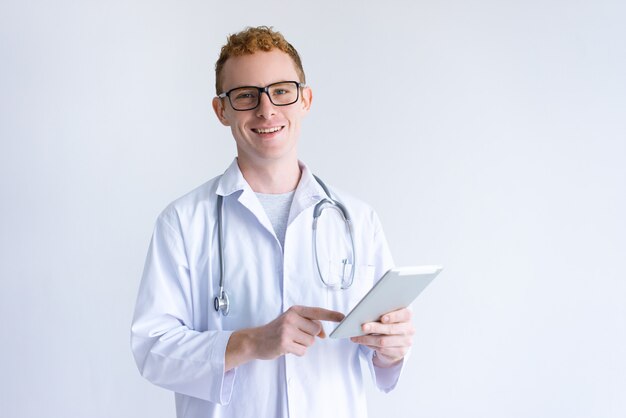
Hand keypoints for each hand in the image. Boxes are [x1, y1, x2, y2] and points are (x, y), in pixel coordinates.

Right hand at [226, 306, 343, 369]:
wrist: (255, 340)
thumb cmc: (276, 331)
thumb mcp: (292, 322)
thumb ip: (308, 324)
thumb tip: (324, 334)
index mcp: (295, 310)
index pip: (317, 312)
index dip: (331, 315)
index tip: (344, 317)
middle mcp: (291, 317)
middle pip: (316, 330)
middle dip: (309, 336)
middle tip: (295, 335)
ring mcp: (287, 330)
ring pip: (310, 342)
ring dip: (302, 345)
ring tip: (289, 341)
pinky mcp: (284, 343)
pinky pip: (302, 351)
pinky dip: (297, 352)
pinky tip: (286, 348)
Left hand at [350, 308, 413, 366]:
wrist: (397, 342)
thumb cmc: (390, 324)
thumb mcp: (389, 316)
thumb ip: (381, 313)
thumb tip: (365, 314)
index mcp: (407, 316)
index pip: (404, 314)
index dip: (393, 316)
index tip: (382, 318)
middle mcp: (409, 329)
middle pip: (391, 329)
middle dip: (375, 328)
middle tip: (363, 327)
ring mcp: (406, 342)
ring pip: (384, 341)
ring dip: (368, 339)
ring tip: (357, 336)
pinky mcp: (400, 352)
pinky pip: (382, 349)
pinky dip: (370, 345)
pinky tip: (363, 341)